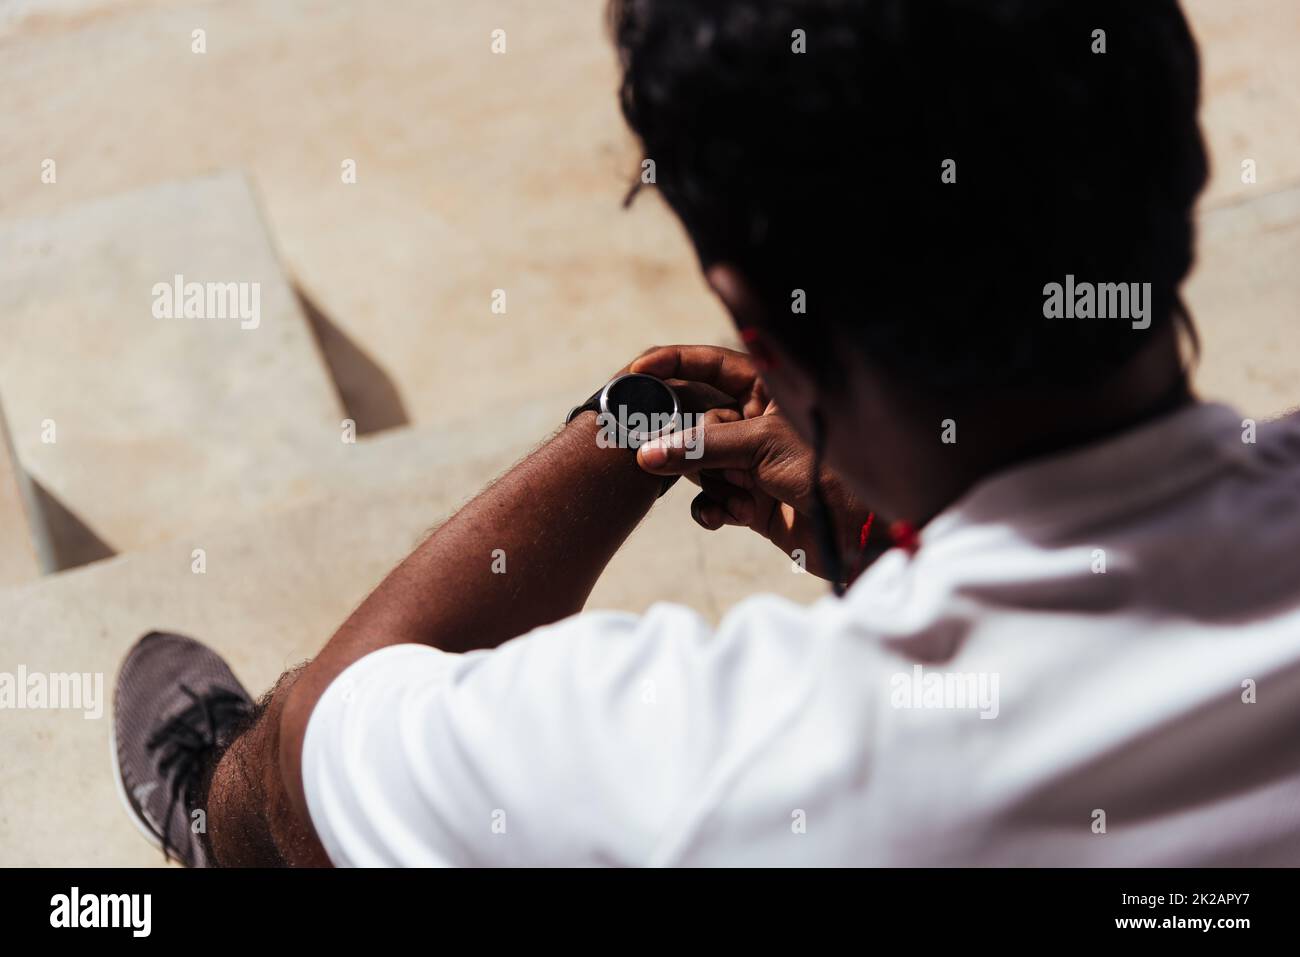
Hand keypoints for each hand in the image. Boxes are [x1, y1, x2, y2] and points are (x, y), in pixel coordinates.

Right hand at [631, 345, 879, 580]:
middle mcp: (757, 420)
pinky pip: (713, 498)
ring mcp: (753, 461)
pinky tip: (729, 517)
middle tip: (654, 448)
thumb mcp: (763, 445)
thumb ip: (702, 446)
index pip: (711, 363)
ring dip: (707, 480)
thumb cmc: (829, 470)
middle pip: (696, 417)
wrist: (863, 531)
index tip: (637, 373)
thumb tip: (648, 453)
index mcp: (769, 389)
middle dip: (681, 438)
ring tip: (731, 496)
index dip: (673, 363)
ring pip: (700, 461)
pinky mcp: (752, 500)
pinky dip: (715, 508)